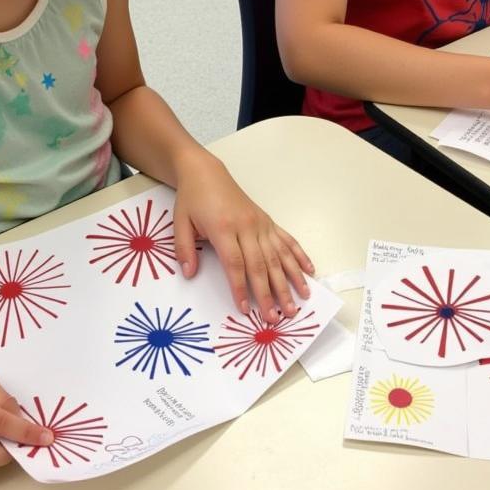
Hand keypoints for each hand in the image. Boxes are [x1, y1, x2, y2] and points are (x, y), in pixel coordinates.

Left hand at [171, 148, 313, 322]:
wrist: (207, 172)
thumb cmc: (193, 199)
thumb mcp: (180, 223)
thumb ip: (184, 249)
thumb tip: (190, 273)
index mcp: (224, 228)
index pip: (235, 264)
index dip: (240, 287)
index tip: (245, 308)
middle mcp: (247, 226)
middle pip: (261, 265)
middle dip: (269, 293)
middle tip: (276, 317)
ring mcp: (261, 224)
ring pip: (278, 256)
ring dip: (289, 281)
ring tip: (297, 303)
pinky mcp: (268, 221)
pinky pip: (287, 240)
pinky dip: (299, 256)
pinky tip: (309, 272)